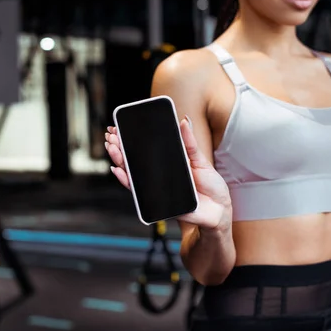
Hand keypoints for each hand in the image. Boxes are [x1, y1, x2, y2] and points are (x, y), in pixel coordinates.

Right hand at [105, 117, 232, 229]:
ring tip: (113, 148)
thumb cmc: (211, 186)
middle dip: (120, 148)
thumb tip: (184, 120)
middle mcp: (160, 176)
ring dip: (120, 161)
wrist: (218, 209)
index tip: (118, 128)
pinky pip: (138, 192)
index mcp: (169, 164)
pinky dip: (127, 181)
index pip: (145, 151)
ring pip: (132, 174)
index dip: (131, 140)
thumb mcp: (200, 160)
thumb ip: (190, 143)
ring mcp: (157, 188)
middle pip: (134, 161)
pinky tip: (119, 170)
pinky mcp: (158, 201)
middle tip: (111, 135)